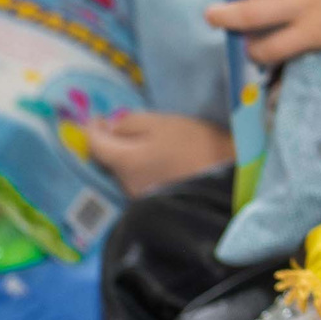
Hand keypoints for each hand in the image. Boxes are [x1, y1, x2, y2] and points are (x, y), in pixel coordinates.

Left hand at [80, 112, 232, 197]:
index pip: (95, 145)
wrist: (228, 179)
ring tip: (141, 142)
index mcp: (124, 161)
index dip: (92, 128)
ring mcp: (139, 196)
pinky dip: (139, 167)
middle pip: (108, 160)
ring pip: (123, 171)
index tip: (97, 117)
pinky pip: (138, 180)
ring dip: (127, 156)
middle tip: (118, 126)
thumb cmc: (195, 145)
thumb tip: (112, 127)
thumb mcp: (163, 123)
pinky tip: (154, 159)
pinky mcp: (154, 202)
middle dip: (110, 142)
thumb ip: (131, 122)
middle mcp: (125, 183)